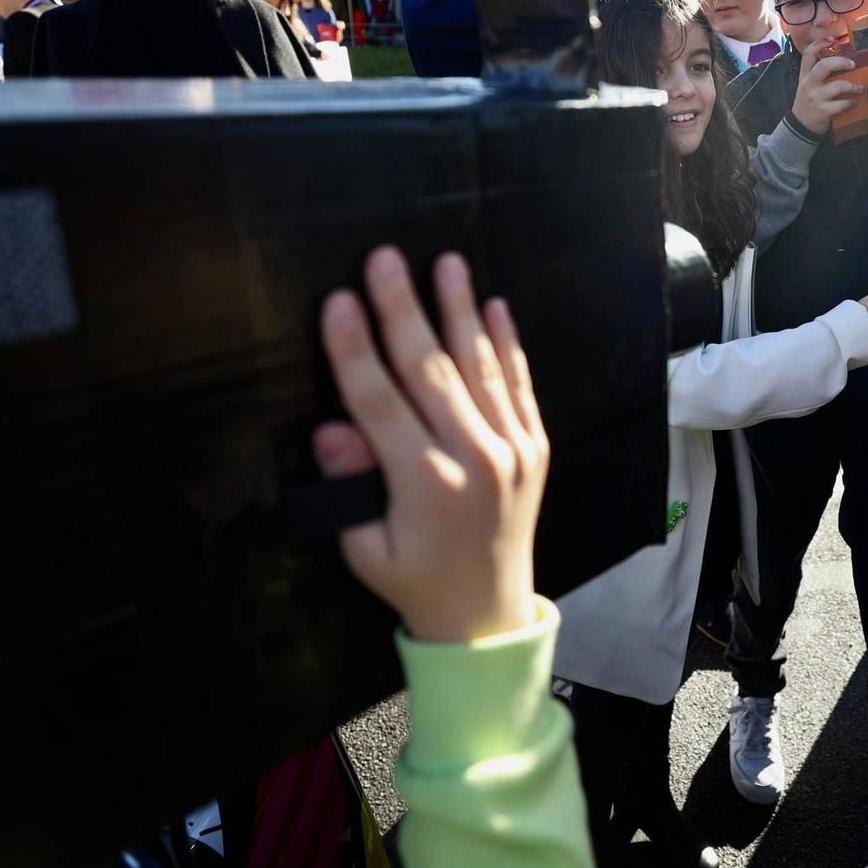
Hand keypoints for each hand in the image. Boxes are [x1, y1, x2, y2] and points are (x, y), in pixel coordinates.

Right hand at [313, 248, 548, 642]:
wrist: (487, 610)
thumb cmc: (412, 577)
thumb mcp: (365, 547)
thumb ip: (350, 488)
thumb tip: (333, 428)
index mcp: (423, 486)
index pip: (379, 403)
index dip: (355, 349)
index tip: (337, 300)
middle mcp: (473, 460)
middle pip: (430, 370)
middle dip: (403, 309)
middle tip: (384, 258)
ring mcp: (511, 449)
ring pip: (479, 366)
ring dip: (460, 310)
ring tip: (446, 261)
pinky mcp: (535, 446)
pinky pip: (518, 385)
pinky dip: (507, 344)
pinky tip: (495, 305)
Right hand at [790, 35, 862, 132]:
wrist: (800, 125)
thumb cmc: (808, 102)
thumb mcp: (808, 85)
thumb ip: (818, 73)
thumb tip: (843, 61)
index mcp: (804, 75)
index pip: (808, 54)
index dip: (819, 44)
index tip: (832, 39)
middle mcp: (808, 84)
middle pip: (824, 66)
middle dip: (841, 62)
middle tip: (853, 64)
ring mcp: (815, 97)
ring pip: (837, 86)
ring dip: (853, 86)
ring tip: (861, 88)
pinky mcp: (823, 111)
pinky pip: (841, 104)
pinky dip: (851, 102)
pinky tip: (854, 102)